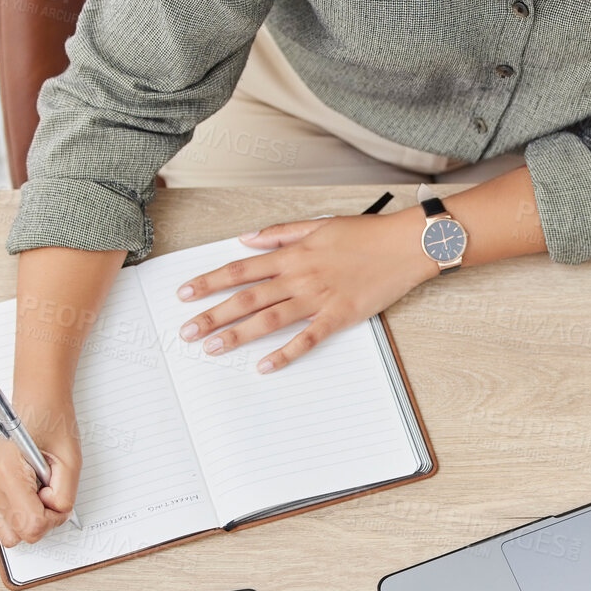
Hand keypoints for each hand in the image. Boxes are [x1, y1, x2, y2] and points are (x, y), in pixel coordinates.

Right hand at [0, 402, 81, 547]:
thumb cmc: (52, 423)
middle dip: (42, 521)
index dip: (54, 518)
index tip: (60, 499)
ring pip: (9, 533)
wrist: (35, 405)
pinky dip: (20, 514)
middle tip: (51, 495)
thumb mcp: (71, 461)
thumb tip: (56, 515)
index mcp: (7, 473)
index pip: (32, 525)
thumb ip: (66, 495)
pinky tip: (29, 493)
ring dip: (30, 519)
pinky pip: (3, 521)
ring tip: (40, 493)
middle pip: (19, 534)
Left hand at [176, 209, 436, 371]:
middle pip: (246, 298)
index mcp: (292, 254)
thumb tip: (247, 240)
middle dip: (212, 314)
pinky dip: (284, 354)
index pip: (239, 269)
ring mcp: (318, 298)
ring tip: (212, 347)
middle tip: (186, 331)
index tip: (184, 293)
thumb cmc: (365, 234)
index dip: (209, 282)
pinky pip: (306, 339)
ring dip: (237, 335)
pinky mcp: (339, 316)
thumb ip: (279, 234)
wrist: (405, 246)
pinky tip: (264, 366)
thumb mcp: (318, 224)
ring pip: (268, 319)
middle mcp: (299, 277)